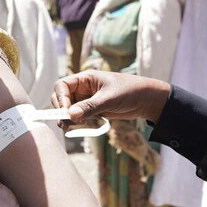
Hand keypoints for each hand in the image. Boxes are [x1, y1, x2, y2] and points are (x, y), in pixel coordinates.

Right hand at [51, 71, 170, 126]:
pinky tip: (76, 127)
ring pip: (68, 109)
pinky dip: (75, 122)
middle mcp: (83, 89)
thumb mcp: (109, 99)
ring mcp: (87, 100)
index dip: (60, 98)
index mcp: (85, 79)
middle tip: (66, 122)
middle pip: (62, 98)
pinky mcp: (93, 111)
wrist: (146, 100)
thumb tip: (70, 115)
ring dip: (66, 118)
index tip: (66, 111)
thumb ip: (90, 107)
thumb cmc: (129, 91)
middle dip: (61, 109)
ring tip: (68, 128)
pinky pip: (78, 116)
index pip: (62, 85)